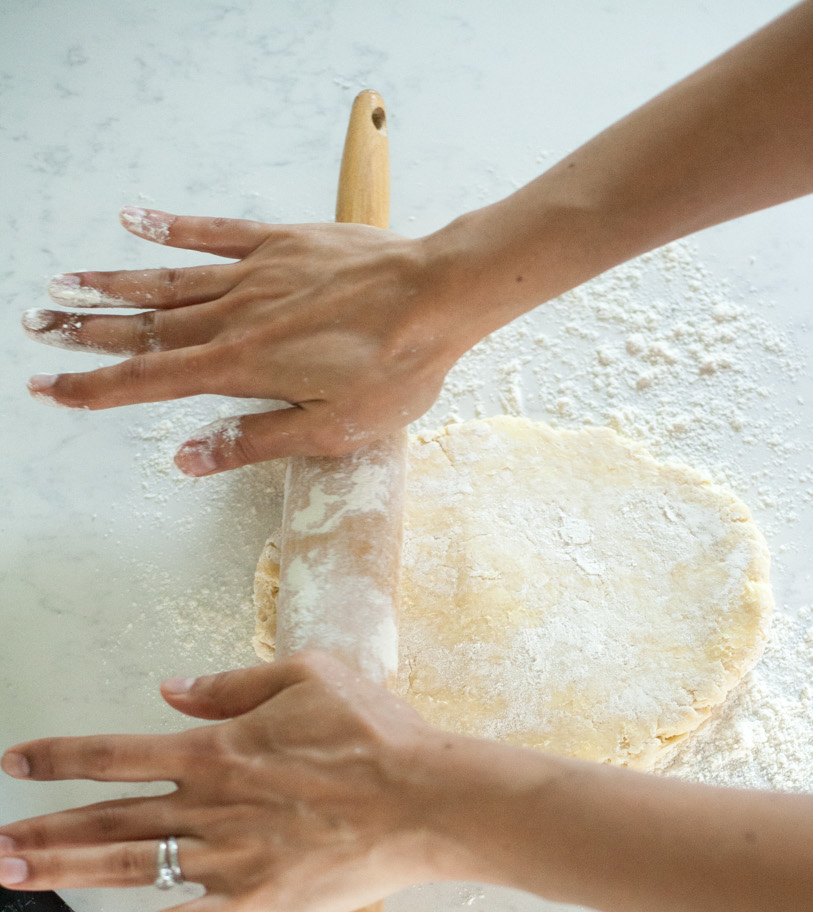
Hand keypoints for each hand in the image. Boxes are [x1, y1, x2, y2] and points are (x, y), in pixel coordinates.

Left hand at [0, 654, 458, 911]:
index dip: (56, 759)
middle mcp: (208, 806)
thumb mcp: (306, 675)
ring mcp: (227, 858)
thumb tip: (170, 691)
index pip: (114, 754)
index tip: (14, 763)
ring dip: (63, 872)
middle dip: (40, 829)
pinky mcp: (253, 902)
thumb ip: (229, 685)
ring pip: (127, 867)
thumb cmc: (376, 735)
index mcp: (215, 750)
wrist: (426, 800)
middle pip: (105, 819)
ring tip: (10, 877)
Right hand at [22, 209, 463, 473]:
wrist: (440, 295)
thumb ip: (254, 442)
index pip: (150, 381)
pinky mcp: (281, 242)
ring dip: (112, 283)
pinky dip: (170, 228)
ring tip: (64, 283)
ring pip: (168, 281)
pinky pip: (213, 231)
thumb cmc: (396, 369)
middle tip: (34, 327)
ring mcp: (256, 273)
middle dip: (85, 330)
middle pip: (145, 326)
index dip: (95, 388)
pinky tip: (133, 220)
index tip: (50, 390)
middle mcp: (236, 316)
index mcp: (243, 367)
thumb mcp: (331, 430)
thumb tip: (186, 458)